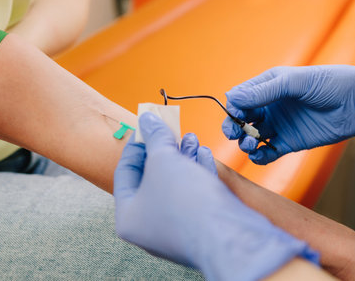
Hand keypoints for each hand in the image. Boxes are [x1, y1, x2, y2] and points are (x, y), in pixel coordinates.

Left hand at [114, 112, 317, 280]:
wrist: (229, 235)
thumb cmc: (185, 199)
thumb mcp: (163, 159)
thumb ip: (154, 137)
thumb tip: (147, 119)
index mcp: (129, 217)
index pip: (125, 174)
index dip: (136, 147)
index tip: (147, 128)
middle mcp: (150, 227)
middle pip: (152, 179)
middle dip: (164, 151)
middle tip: (171, 130)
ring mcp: (177, 229)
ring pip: (176, 186)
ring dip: (184, 158)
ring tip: (191, 137)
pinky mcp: (201, 228)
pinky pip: (194, 196)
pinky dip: (198, 173)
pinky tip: (203, 154)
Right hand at [222, 65, 354, 163]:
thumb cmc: (330, 83)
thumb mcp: (295, 81)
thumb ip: (264, 91)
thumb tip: (232, 98)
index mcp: (268, 87)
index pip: (240, 98)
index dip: (234, 108)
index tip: (237, 114)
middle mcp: (270, 107)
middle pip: (241, 119)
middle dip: (233, 127)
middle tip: (234, 133)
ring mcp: (278, 126)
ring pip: (251, 137)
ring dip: (245, 142)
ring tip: (251, 143)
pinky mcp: (289, 143)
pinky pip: (267, 152)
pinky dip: (259, 157)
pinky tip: (260, 154)